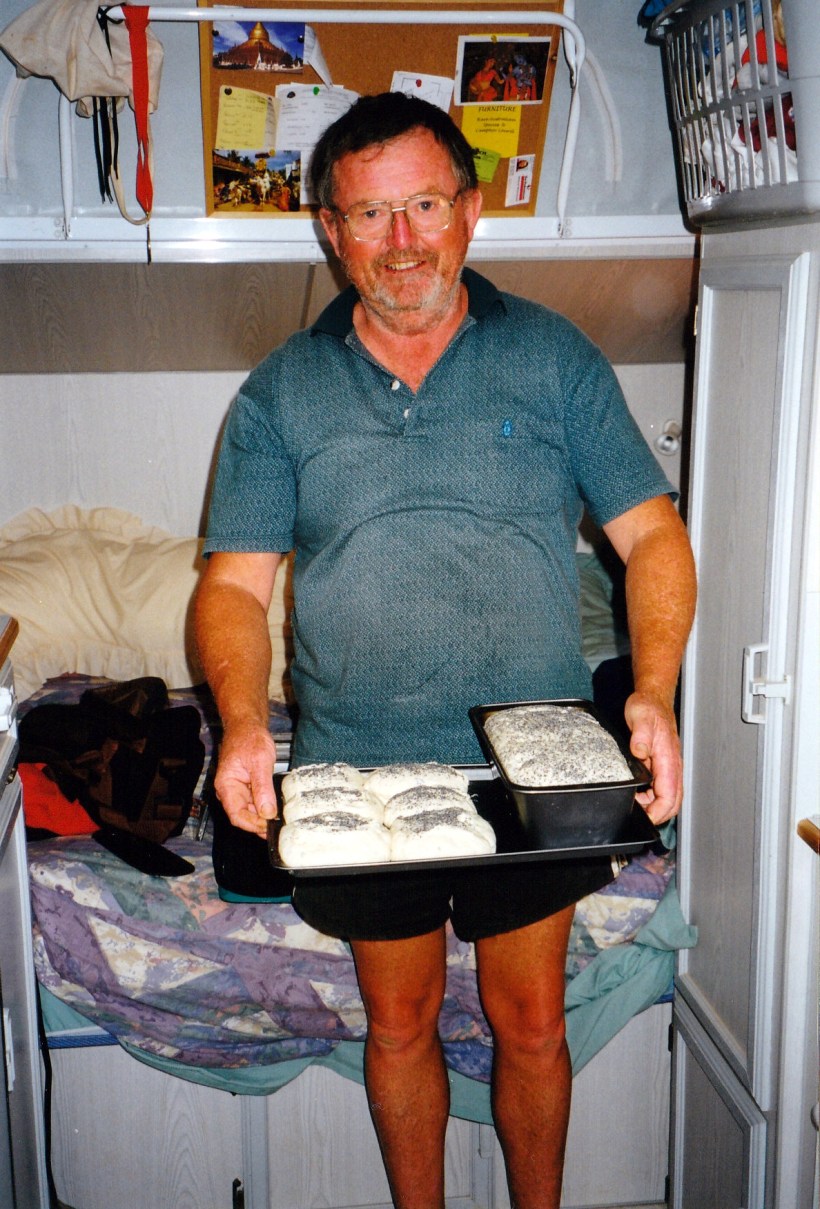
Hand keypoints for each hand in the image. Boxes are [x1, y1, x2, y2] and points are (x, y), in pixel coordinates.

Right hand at [214, 719, 277, 837]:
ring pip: (250, 812)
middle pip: (243, 817)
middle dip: (260, 823)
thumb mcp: (260, 762)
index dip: (253, 824)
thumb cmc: (249, 738)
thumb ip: (263, 788)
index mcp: (226, 786)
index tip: (270, 826)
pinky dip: (265, 807)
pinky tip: (277, 809)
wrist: (247, 726)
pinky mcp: (246, 788)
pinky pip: (254, 803)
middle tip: (280, 826)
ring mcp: (237, 790)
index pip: (237, 816)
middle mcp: (229, 791)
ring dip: (263, 817)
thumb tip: (267, 812)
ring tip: (281, 820)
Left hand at [623, 690, 682, 824]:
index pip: (669, 796)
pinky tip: (637, 794)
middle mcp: (672, 767)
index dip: (658, 812)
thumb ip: (640, 736)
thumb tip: (640, 752)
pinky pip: (662, 790)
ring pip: (669, 798)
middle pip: (673, 803)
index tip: (644, 817)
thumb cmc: (648, 708)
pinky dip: (652, 798)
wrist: (653, 700)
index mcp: (668, 759)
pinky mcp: (663, 767)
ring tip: (634, 804)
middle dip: (657, 815)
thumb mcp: (640, 718)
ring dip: (653, 807)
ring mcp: (669, 768)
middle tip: (636, 815)